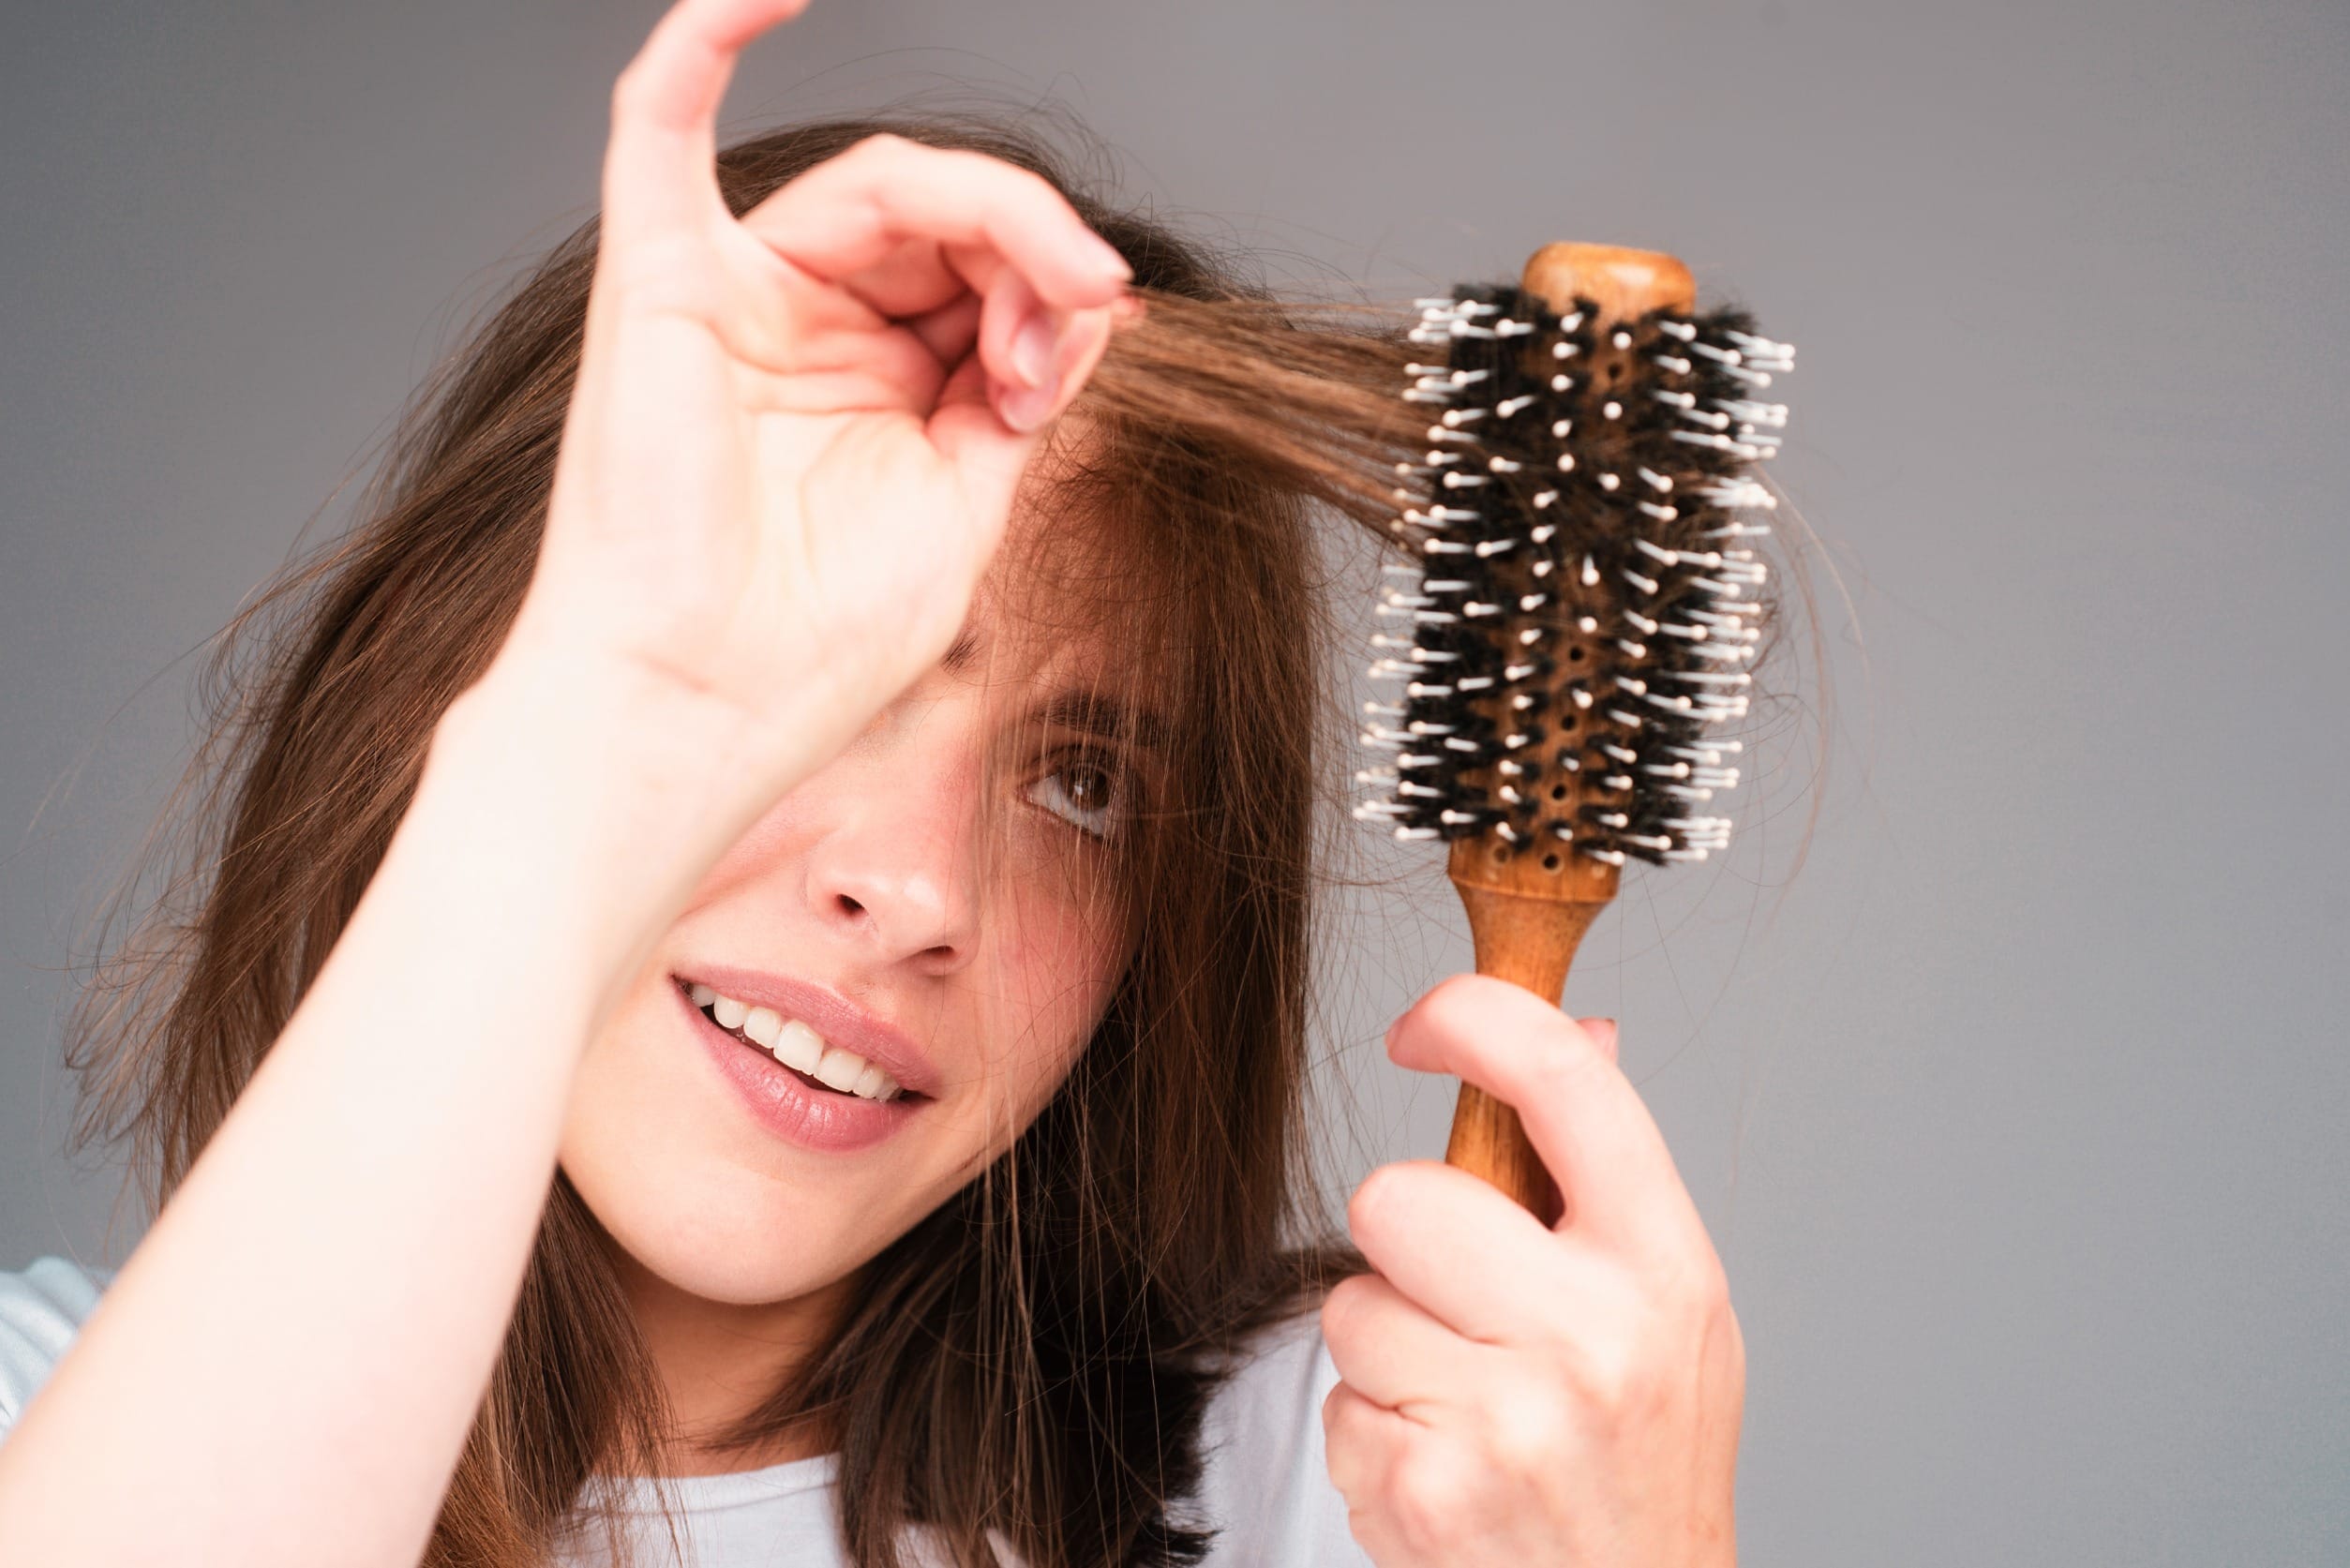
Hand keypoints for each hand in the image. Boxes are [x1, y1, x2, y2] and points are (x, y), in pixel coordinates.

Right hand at [488, 0, 1131, 853]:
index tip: (1096, 341)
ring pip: (879, 182)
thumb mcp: (970, 504)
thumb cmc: (811, 647)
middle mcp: (804, 327)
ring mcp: (731, 293)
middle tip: (1089, 302)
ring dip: (988, 210)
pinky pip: (662, 117)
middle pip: (943, 219)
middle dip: (1036, 248)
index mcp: (873, 381)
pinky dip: (712, 33)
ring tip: (1048, 284)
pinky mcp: (660, 275)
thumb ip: (1030, 389)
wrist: (701, 714)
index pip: (982, 278)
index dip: (1053, 290)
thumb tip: (1100, 300)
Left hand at [1321, 975, 1743, 1566]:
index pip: (1562, 1081)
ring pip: (1351, 1303)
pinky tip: (1448, 1467)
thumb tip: (1584, 1030)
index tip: (1425, 1025)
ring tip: (1466, 1406)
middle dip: (1403, 1242)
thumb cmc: (1647, 1464)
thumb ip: (1613, 1181)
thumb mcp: (1674, 1316)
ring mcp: (1505, 1417)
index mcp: (1663, 1268)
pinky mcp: (1425, 1487)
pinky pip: (1337, 1404)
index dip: (1474, 1017)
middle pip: (1396, 1194)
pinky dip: (1374, 1435)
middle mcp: (1592, 1335)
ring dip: (1386, 1350)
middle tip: (1461, 1304)